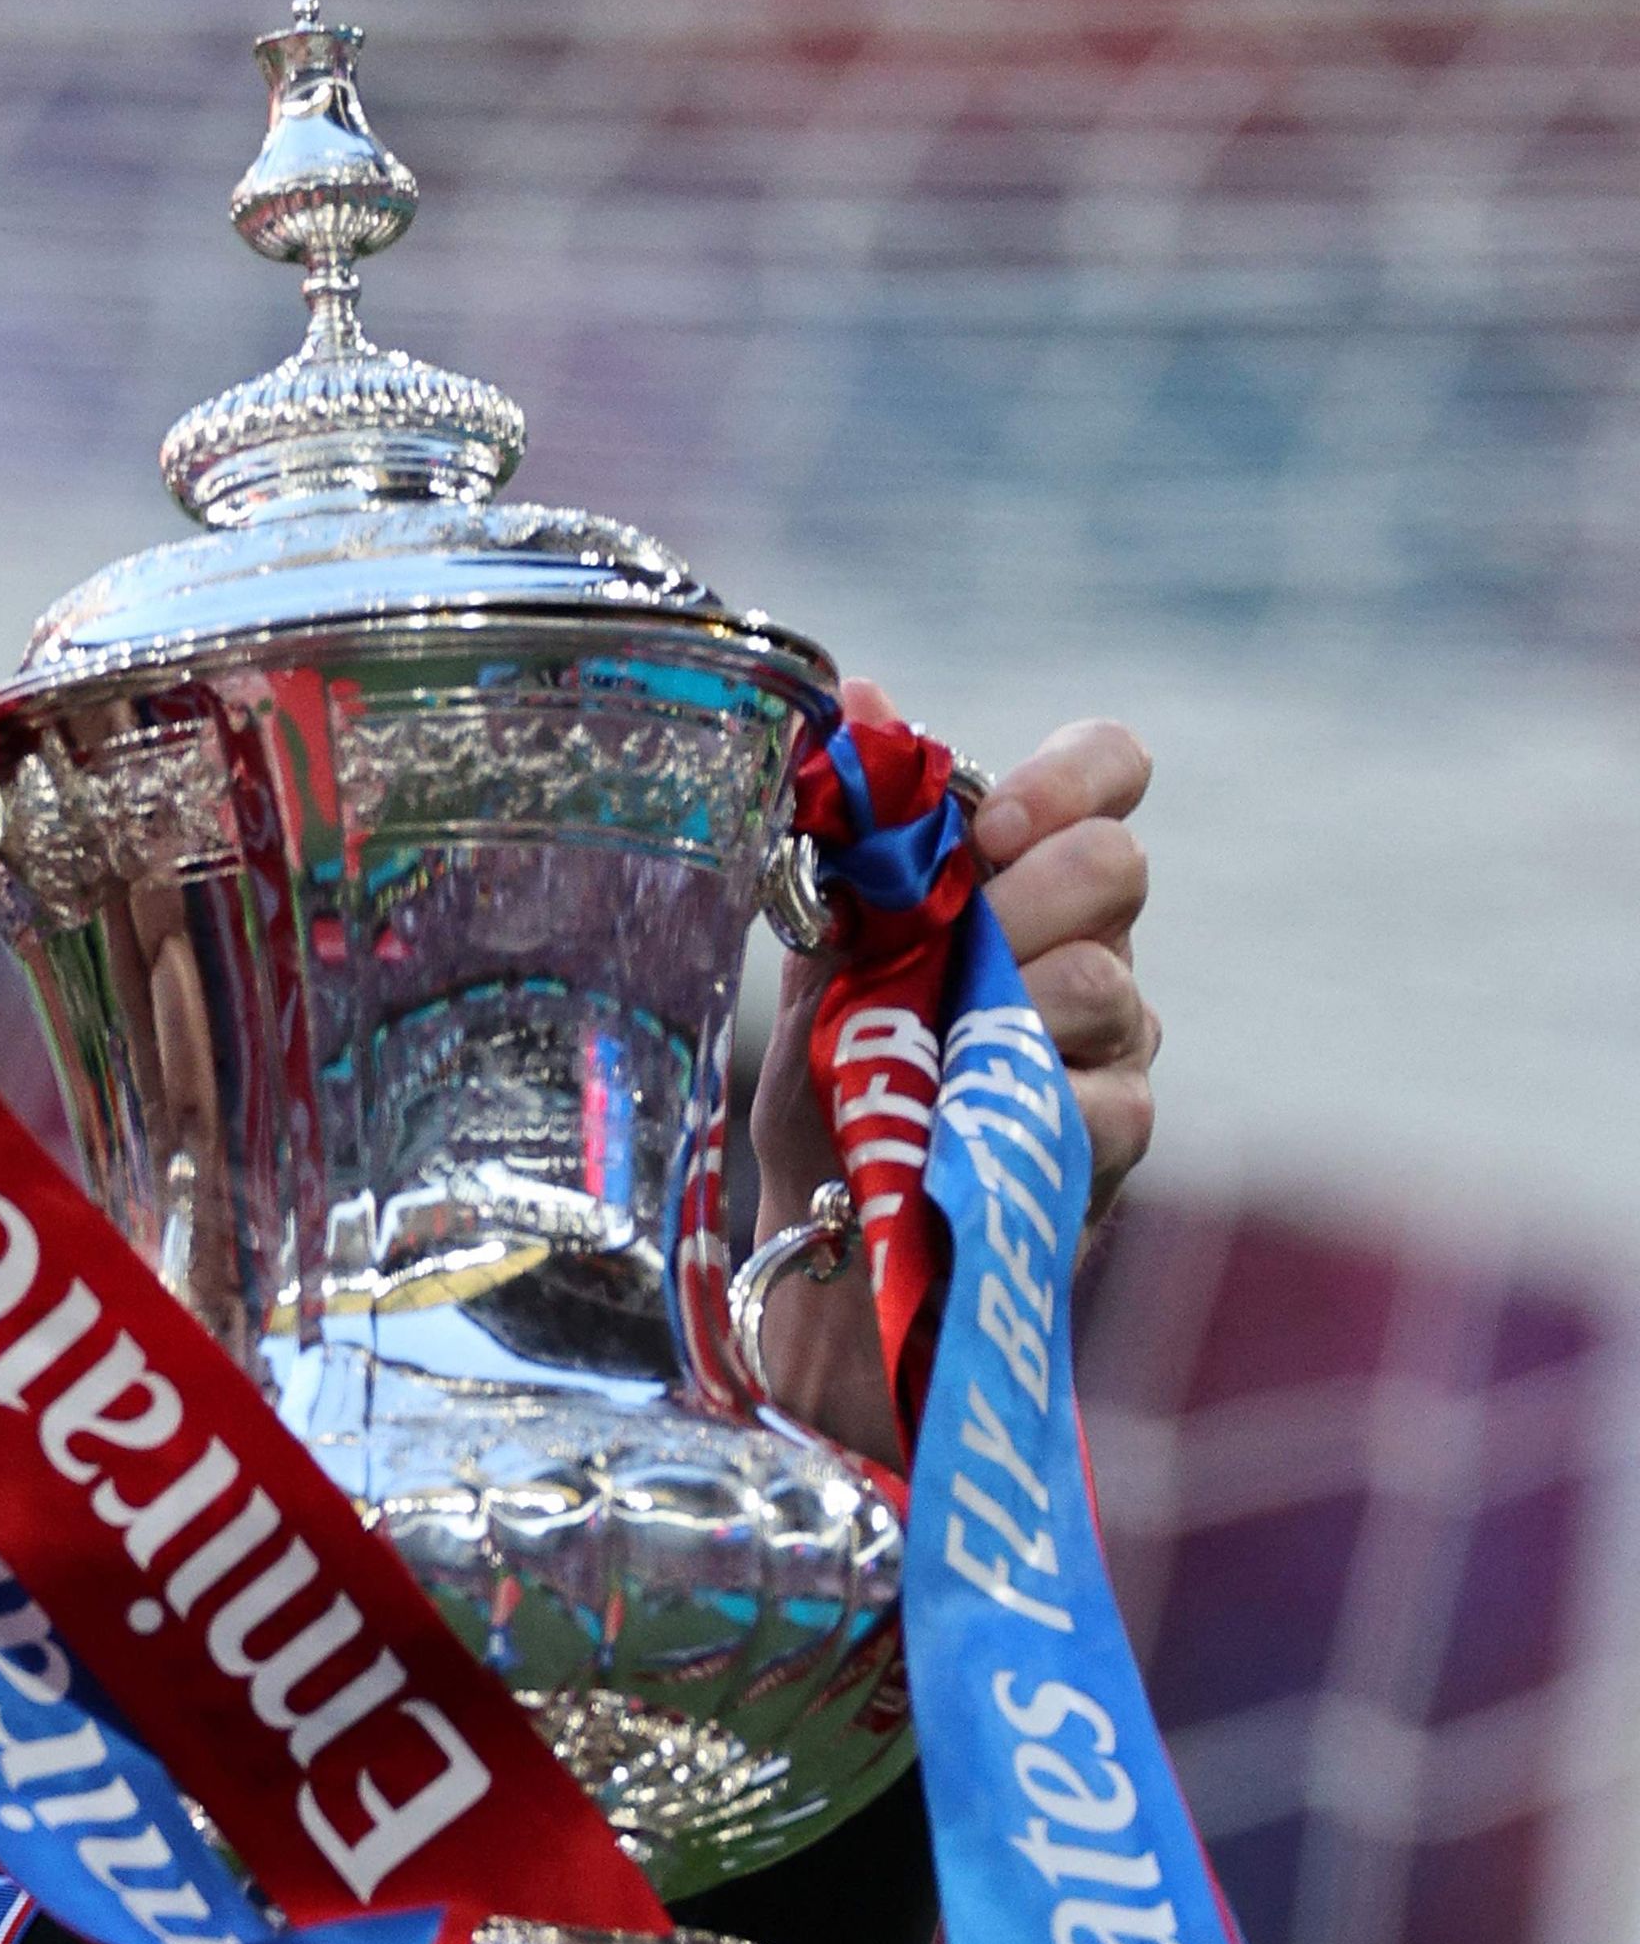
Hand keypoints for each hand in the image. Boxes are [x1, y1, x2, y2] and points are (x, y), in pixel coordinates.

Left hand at [743, 679, 1159, 1458]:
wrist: (830, 1250)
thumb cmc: (834, 1095)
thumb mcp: (824, 963)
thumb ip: (854, 843)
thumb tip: (863, 693)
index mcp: (1025, 883)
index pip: (1110, 770)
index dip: (1065, 777)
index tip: (985, 829)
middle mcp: (1092, 949)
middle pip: (1119, 864)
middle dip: (1025, 896)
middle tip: (948, 955)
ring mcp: (1115, 1047)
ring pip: (1113, 983)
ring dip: (1006, 1012)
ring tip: (934, 1063)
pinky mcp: (1114, 1143)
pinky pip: (1112, 1099)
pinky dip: (1029, 1109)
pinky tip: (967, 1127)